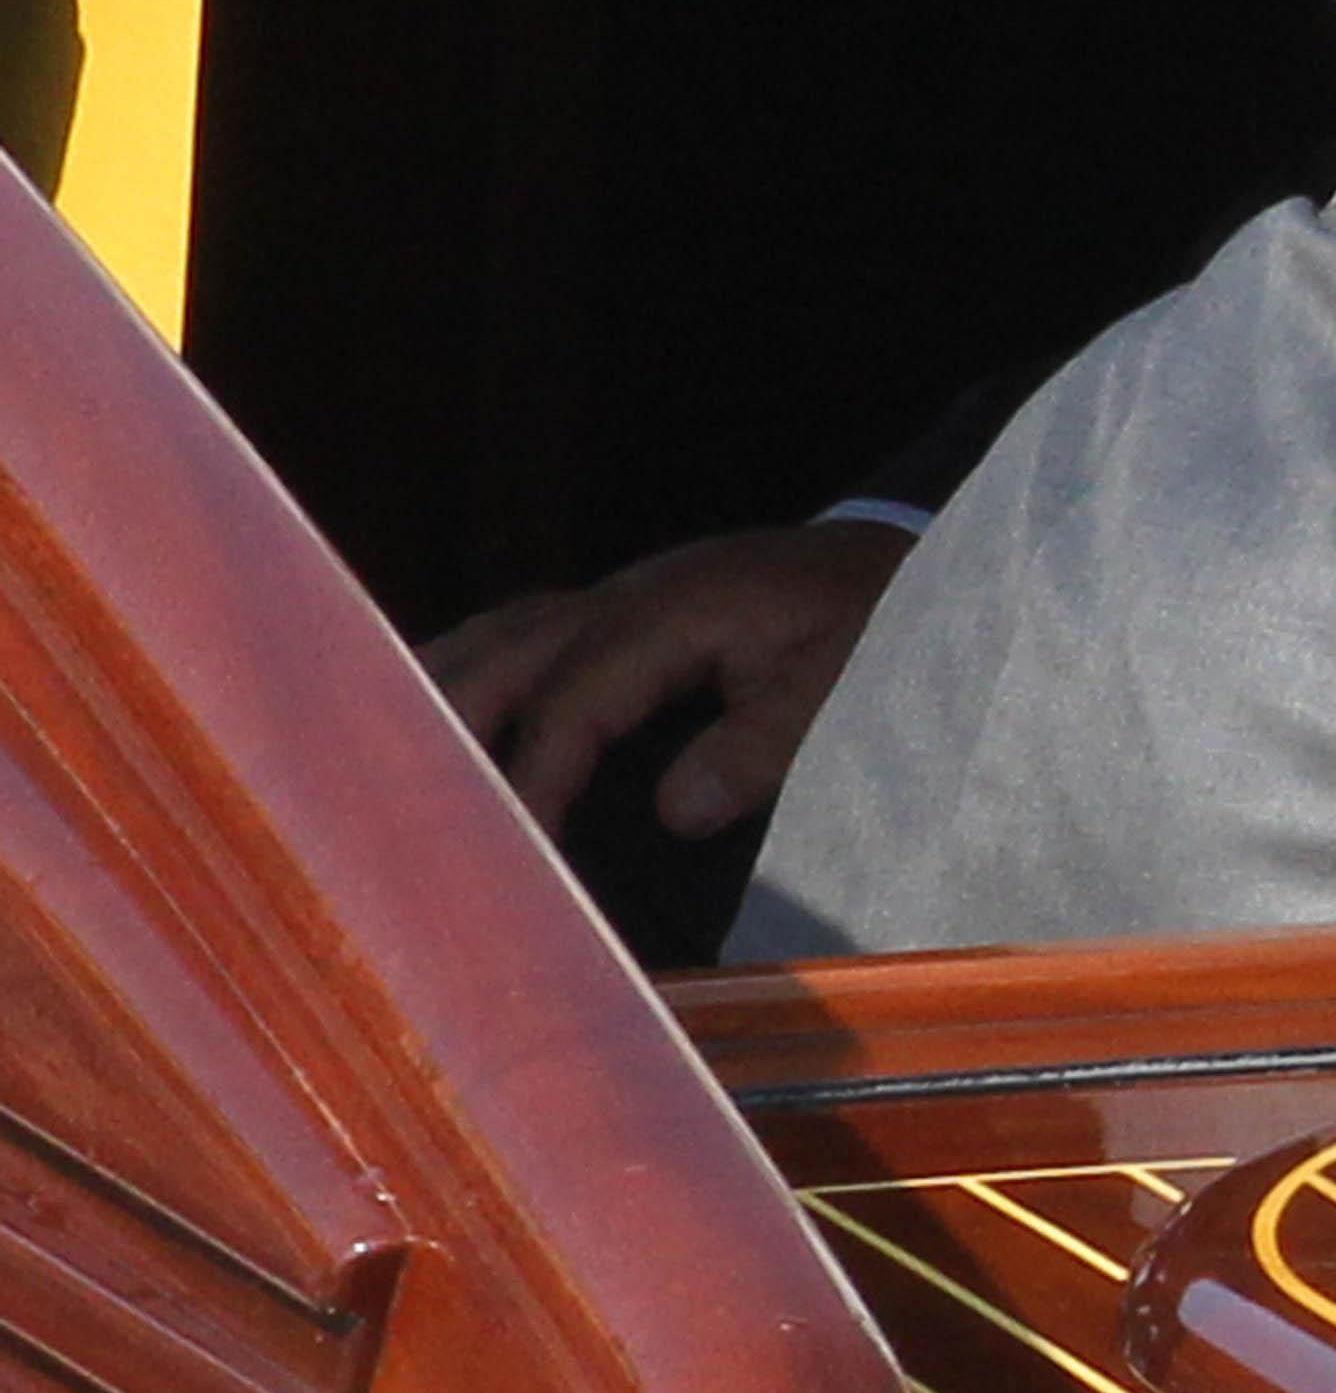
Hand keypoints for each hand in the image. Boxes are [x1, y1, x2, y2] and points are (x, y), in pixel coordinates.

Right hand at [421, 518, 913, 839]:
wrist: (902, 547)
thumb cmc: (877, 616)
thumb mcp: (843, 680)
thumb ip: (763, 743)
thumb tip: (676, 810)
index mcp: (677, 610)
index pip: (575, 697)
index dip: (535, 773)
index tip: (508, 845)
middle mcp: (632, 593)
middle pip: (511, 649)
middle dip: (445, 722)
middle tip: (391, 802)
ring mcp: (624, 592)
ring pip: (507, 631)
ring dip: (443, 686)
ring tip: (377, 756)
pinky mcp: (629, 605)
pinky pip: (531, 632)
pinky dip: (479, 670)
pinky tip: (439, 713)